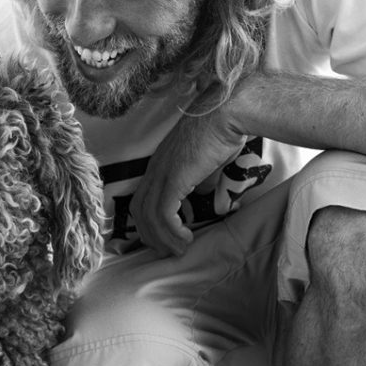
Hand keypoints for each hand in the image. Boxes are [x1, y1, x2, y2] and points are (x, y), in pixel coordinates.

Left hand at [130, 96, 246, 255]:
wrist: (226, 113)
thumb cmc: (221, 131)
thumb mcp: (207, 161)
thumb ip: (200, 177)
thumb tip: (199, 191)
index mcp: (160, 164)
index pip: (142, 199)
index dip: (149, 223)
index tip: (164, 238)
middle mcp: (155, 168)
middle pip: (139, 211)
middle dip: (151, 236)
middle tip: (168, 252)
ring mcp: (161, 172)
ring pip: (149, 216)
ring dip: (163, 239)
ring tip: (179, 250)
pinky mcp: (173, 178)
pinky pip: (163, 213)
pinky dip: (172, 231)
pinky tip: (186, 238)